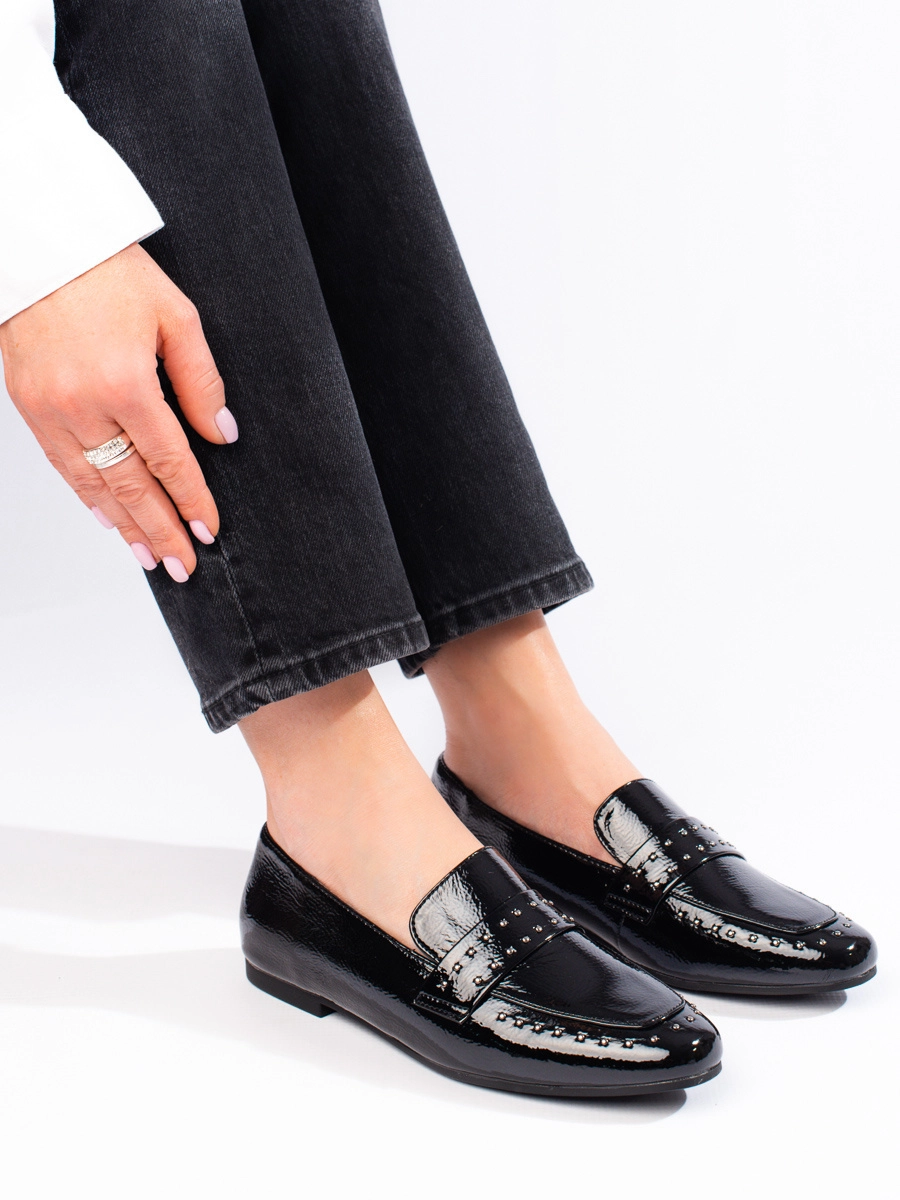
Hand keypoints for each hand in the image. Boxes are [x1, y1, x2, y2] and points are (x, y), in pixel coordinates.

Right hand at [0, 242, 236, 580]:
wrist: (40, 247)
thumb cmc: (108, 274)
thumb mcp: (176, 317)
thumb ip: (201, 381)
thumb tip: (222, 434)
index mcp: (126, 382)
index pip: (169, 460)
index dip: (191, 499)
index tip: (208, 528)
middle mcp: (85, 404)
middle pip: (131, 485)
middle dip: (161, 529)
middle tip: (183, 564)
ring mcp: (51, 409)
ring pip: (94, 484)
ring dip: (125, 525)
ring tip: (149, 555)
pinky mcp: (28, 406)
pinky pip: (63, 465)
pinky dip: (88, 497)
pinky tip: (108, 519)